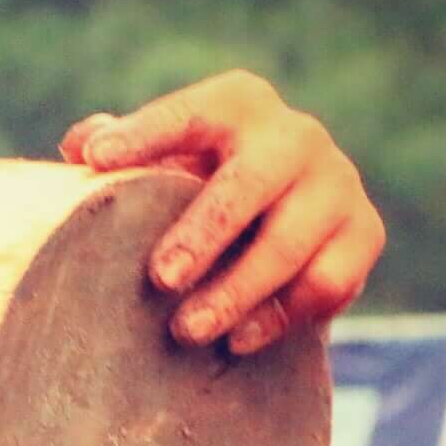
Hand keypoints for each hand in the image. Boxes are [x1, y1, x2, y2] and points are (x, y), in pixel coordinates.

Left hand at [63, 69, 384, 355]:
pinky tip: (240, 339)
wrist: (284, 220)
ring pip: (291, 242)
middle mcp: (296, 136)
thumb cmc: (198, 187)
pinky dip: (281, 315)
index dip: (146, 132)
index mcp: (239, 106)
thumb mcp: (161, 162)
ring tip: (187, 330)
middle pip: (251, 182)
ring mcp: (338, 182)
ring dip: (237, 291)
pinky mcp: (365, 232)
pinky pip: (327, 280)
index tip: (97, 160)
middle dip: (205, 232)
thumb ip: (118, 146)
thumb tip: (81, 146)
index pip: (193, 113)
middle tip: (161, 278)